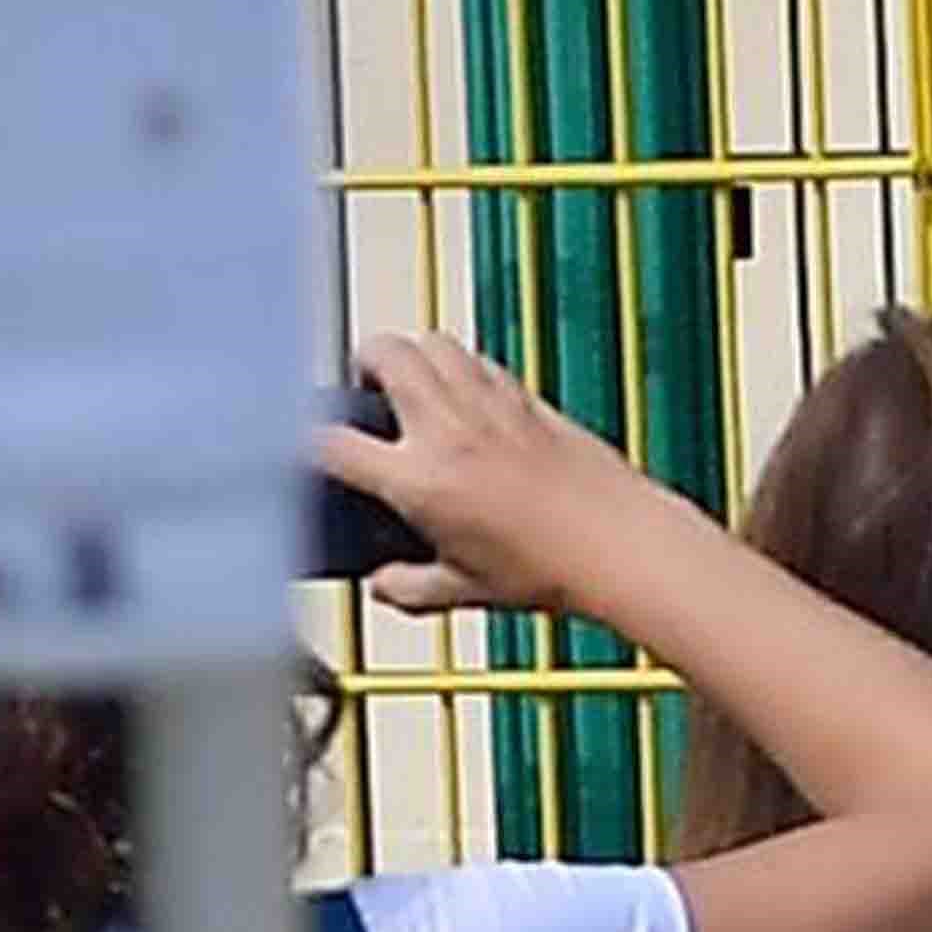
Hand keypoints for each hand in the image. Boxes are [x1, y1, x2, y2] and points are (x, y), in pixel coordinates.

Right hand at [319, 330, 694, 622]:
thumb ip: (410, 587)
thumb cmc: (554, 569)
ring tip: (414, 387)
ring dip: (414, 355)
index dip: (307, 444)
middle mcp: (450, 430)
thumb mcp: (466, 590)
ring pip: (435, 341)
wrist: (624, 547)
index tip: (309, 450)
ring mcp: (492, 407)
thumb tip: (385, 584)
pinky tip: (471, 400)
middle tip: (365, 393)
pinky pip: (482, 362)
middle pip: (383, 353)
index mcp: (420, 479)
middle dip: (362, 365)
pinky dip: (465, 369)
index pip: (332, 443)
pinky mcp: (531, 402)